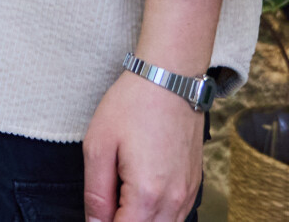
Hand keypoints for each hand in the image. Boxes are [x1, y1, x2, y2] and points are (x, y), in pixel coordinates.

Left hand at [82, 70, 205, 221]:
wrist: (170, 80)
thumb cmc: (132, 106)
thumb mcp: (98, 146)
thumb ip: (96, 193)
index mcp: (148, 194)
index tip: (94, 215)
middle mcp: (174, 200)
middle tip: (106, 206)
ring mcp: (189, 194)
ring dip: (141, 220)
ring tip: (119, 199)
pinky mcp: (194, 185)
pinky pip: (176, 215)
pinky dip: (157, 215)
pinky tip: (140, 197)